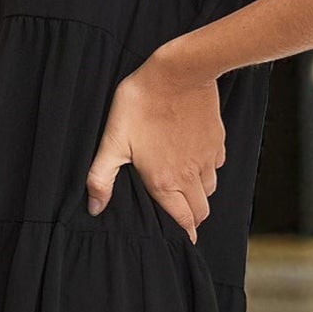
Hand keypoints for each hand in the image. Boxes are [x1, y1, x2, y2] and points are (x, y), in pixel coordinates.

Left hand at [86, 46, 225, 242]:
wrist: (179, 72)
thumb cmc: (141, 104)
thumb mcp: (112, 140)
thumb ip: (102, 177)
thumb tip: (94, 207)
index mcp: (166, 181)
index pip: (183, 221)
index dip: (183, 234)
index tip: (181, 240)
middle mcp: (191, 175)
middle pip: (201, 211)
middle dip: (192, 218)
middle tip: (179, 215)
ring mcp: (208, 157)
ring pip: (210, 188)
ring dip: (199, 193)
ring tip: (183, 186)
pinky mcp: (218, 140)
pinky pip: (217, 164)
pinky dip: (208, 169)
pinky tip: (194, 158)